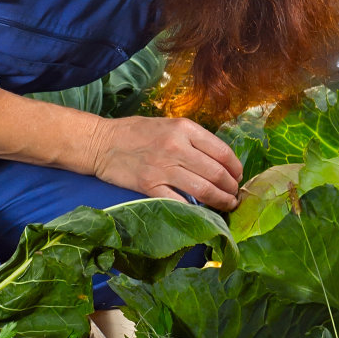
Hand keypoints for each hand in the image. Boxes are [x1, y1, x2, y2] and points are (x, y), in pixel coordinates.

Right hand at [85, 115, 242, 210]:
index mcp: (184, 128)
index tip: (238, 177)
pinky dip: (196, 210)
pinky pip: (181, 203)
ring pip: (204, 190)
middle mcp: (176, 147)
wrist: (100, 143)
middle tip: (234, 195)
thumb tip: (219, 161)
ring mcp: (163, 168)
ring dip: (221, 201)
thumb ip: (192, 139)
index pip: (222, 151)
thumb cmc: (135, 132)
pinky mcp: (150, 187)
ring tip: (227, 205)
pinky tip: (203, 213)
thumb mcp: (168, 124)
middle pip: (217, 173)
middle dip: (231, 188)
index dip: (236, 168)